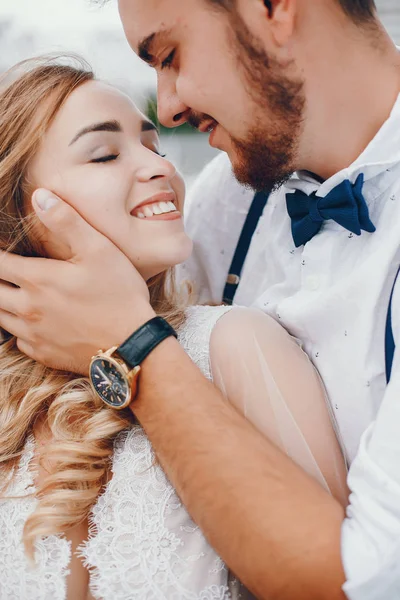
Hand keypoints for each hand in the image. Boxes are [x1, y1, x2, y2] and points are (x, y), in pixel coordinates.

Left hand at [0, 190, 154, 373]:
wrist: (133, 345)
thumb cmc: (119, 295)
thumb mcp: (99, 249)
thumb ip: (67, 221)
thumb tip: (40, 196)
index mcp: (37, 279)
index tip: (1, 251)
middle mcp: (28, 308)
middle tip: (6, 271)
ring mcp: (35, 334)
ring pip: (0, 317)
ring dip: (2, 303)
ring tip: (11, 294)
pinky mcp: (45, 354)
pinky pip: (18, 341)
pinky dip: (18, 330)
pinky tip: (31, 323)